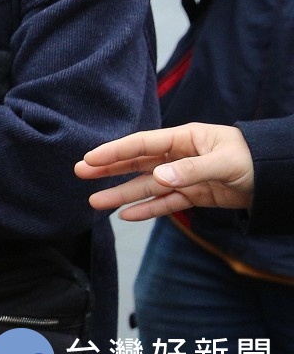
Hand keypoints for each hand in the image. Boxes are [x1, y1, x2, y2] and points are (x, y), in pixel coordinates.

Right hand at [75, 123, 255, 220]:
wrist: (279, 177)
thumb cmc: (253, 159)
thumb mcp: (224, 162)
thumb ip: (190, 170)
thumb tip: (158, 178)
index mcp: (183, 139)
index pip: (142, 145)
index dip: (115, 152)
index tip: (90, 159)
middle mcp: (178, 156)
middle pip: (137, 164)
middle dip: (108, 170)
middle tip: (80, 174)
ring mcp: (184, 176)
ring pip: (146, 187)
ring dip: (122, 194)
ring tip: (95, 202)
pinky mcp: (194, 195)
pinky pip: (165, 203)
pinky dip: (147, 209)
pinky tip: (127, 215)